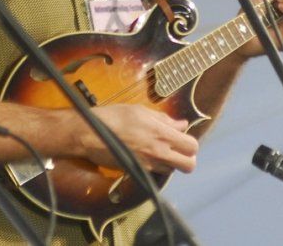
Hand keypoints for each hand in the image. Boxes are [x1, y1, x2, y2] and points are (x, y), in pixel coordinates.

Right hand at [76, 104, 197, 173]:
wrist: (91, 135)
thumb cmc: (115, 117)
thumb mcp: (141, 111)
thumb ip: (164, 119)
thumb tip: (181, 124)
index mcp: (161, 134)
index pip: (191, 146)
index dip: (190, 141)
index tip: (182, 135)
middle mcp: (159, 152)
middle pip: (189, 165)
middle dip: (188, 157)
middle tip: (178, 148)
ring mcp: (149, 165)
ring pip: (174, 170)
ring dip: (172, 161)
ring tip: (160, 149)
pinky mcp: (139, 172)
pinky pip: (157, 172)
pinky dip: (158, 165)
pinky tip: (147, 154)